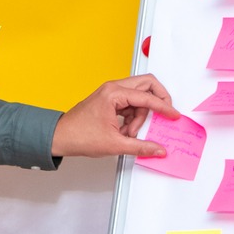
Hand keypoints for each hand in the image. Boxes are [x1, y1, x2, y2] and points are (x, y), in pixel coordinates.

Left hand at [50, 75, 179, 158]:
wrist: (60, 137)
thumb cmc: (79, 136)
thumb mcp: (115, 144)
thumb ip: (141, 146)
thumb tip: (158, 149)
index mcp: (114, 94)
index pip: (147, 97)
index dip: (164, 107)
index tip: (174, 115)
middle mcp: (113, 89)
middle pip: (147, 85)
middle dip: (158, 100)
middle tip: (164, 114)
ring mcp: (111, 93)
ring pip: (139, 97)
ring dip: (140, 115)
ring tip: (130, 133)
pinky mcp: (110, 101)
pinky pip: (130, 104)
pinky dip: (133, 117)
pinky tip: (126, 131)